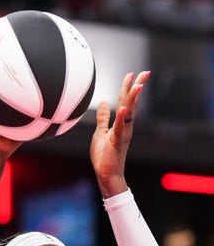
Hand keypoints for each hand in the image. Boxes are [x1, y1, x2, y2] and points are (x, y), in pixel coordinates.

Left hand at [90, 70, 149, 197]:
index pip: (125, 101)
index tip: (132, 74)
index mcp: (121, 123)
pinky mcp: (118, 141)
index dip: (127, 88)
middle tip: (145, 72)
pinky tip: (124, 108)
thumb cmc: (104, 156)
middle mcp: (125, 126)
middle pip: (131, 103)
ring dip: (134, 98)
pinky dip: (123, 117)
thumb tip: (104, 103)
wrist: (106, 174)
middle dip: (137, 87)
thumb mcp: (100, 133)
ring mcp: (123, 133)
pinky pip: (121, 127)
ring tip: (138, 84)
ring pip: (130, 112)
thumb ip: (103, 118)